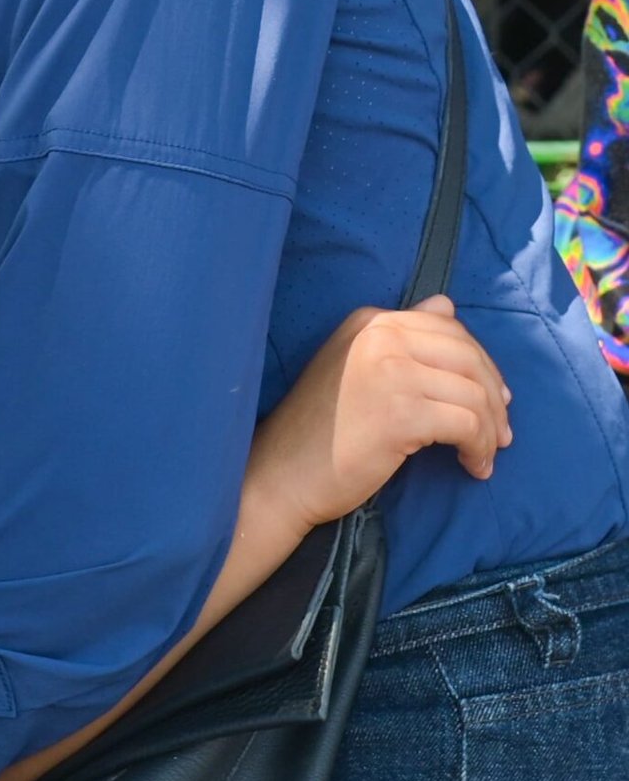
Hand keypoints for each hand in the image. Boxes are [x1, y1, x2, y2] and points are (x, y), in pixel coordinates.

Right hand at [259, 295, 512, 532]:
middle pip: (467, 356)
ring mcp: (390, 371)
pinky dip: (479, 447)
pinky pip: (467, 424)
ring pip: (473, 392)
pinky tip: (472, 467)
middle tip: (499, 434)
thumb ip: (401, 337)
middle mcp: (380, 336)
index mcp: (369, 321)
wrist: (281, 475)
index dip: (480, 364)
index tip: (492, 400)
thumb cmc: (318, 431)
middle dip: (493, 396)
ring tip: (484, 455)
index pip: (447, 326)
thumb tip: (447, 305)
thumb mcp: (357, 369)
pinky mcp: (401, 413)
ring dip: (489, 429)